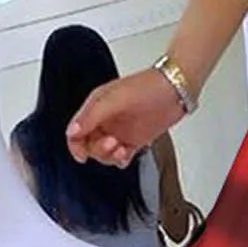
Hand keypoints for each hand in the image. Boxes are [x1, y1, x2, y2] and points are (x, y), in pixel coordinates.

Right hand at [66, 69, 185, 167]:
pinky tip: (126, 155)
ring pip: (104, 153)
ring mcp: (120, 131)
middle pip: (89, 145)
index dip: (75, 145)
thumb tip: (72, 132)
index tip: (82, 156)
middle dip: (97, 149)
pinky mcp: (135, 140)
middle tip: (112, 142)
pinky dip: (120, 159)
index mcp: (95, 107)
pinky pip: (120, 156)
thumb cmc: (147, 87)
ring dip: (109, 156)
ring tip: (121, 149)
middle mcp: (106, 120)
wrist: (175, 91)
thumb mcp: (113, 99)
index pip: (76, 131)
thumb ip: (91, 116)